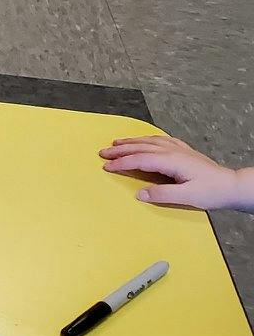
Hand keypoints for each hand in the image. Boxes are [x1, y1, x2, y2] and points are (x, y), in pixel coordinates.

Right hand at [100, 135, 253, 209]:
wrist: (232, 185)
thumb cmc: (212, 192)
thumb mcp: (187, 197)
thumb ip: (162, 194)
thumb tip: (140, 193)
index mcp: (171, 161)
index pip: (139, 159)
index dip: (121, 163)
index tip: (106, 166)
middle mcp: (173, 152)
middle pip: (140, 147)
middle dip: (120, 149)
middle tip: (103, 152)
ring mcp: (179, 150)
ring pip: (149, 141)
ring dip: (131, 141)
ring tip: (117, 142)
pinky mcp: (184, 151)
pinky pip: (161, 140)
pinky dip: (148, 138)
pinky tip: (146, 140)